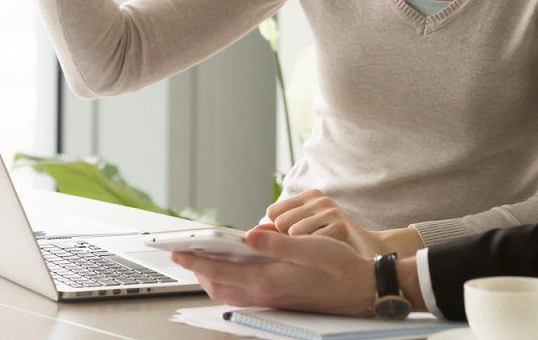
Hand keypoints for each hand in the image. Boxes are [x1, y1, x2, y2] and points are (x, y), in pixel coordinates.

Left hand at [171, 227, 378, 315]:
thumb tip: (246, 237)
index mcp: (267, 281)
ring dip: (212, 278)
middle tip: (185, 253)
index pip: (220, 272)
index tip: (179, 251)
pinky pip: (242, 294)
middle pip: (218, 287)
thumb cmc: (338, 267)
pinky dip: (229, 283)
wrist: (359, 289)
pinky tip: (234, 269)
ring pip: (229, 293)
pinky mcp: (277, 299)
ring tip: (203, 260)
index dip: (196, 261)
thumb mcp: (307, 248)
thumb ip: (275, 243)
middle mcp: (264, 294)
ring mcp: (270, 300)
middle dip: (198, 270)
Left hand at [266, 189, 421, 256]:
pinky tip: (323, 257)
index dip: (274, 233)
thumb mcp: (303, 236)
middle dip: (285, 241)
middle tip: (303, 252)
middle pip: (280, 222)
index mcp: (308, 197)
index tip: (287, 244)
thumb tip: (251, 234)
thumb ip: (278, 232)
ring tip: (314, 255)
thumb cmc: (328, 254)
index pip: (273, 212)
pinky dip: (314, 254)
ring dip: (300, 248)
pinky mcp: (341, 224)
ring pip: (295, 232)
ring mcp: (331, 210)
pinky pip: (312, 242)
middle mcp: (319, 199)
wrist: (363, 268)